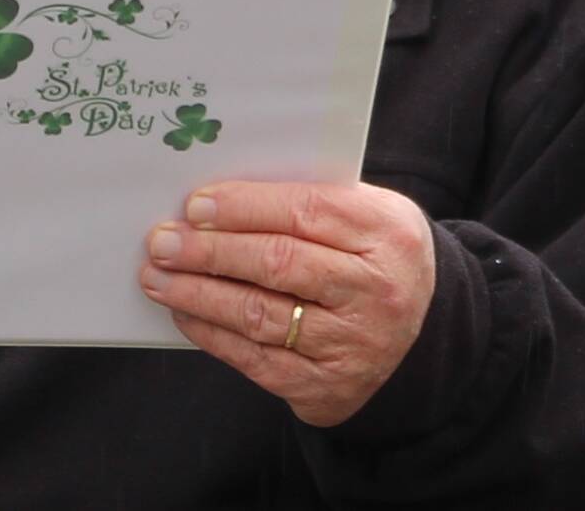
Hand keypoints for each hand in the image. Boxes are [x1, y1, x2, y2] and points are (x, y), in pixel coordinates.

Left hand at [140, 180, 435, 426]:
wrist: (426, 334)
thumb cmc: (377, 257)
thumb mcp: (370, 214)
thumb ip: (311, 199)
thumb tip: (221, 197)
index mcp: (385, 233)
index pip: (306, 210)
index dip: (245, 207)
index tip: (196, 205)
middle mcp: (374, 290)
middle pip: (278, 263)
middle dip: (210, 251)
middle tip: (163, 242)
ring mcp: (351, 343)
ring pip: (260, 314)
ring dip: (198, 294)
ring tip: (158, 276)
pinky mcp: (327, 386)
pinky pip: (256, 359)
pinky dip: (213, 334)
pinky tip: (185, 312)